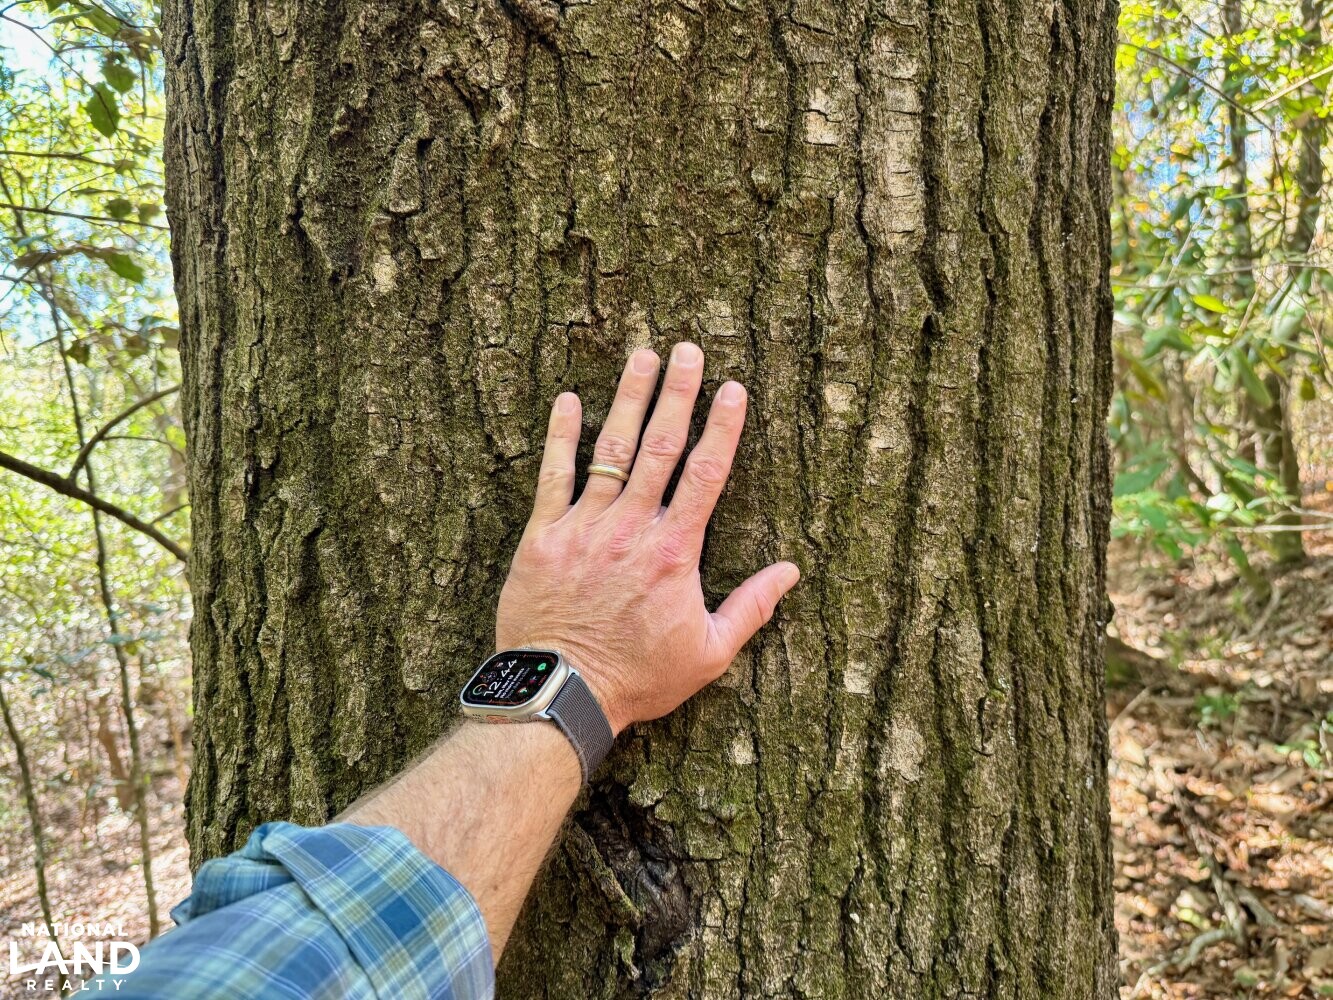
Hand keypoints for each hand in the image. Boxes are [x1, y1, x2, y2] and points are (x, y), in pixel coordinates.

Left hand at [496, 342, 799, 735]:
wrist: (562, 694)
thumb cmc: (638, 678)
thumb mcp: (710, 653)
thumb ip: (752, 607)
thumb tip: (792, 572)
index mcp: (675, 552)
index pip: (706, 474)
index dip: (722, 426)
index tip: (733, 388)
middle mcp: (632, 528)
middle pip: (660, 446)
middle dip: (677, 393)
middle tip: (687, 350)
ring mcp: (585, 528)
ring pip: (610, 450)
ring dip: (627, 399)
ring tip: (641, 356)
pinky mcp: (543, 537)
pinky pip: (553, 476)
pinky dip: (561, 436)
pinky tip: (568, 401)